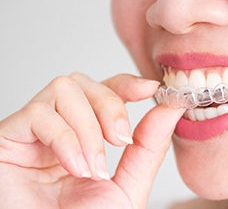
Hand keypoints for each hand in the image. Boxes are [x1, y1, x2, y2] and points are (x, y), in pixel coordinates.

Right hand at [0, 73, 183, 207]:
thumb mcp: (127, 185)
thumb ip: (148, 147)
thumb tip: (171, 109)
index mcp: (84, 135)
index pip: (102, 90)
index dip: (125, 83)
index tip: (150, 89)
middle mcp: (59, 127)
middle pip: (83, 83)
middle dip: (109, 105)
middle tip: (120, 141)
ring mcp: (34, 130)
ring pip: (64, 90)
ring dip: (87, 127)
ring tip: (93, 165)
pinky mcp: (10, 136)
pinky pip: (38, 113)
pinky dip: (65, 138)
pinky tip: (74, 166)